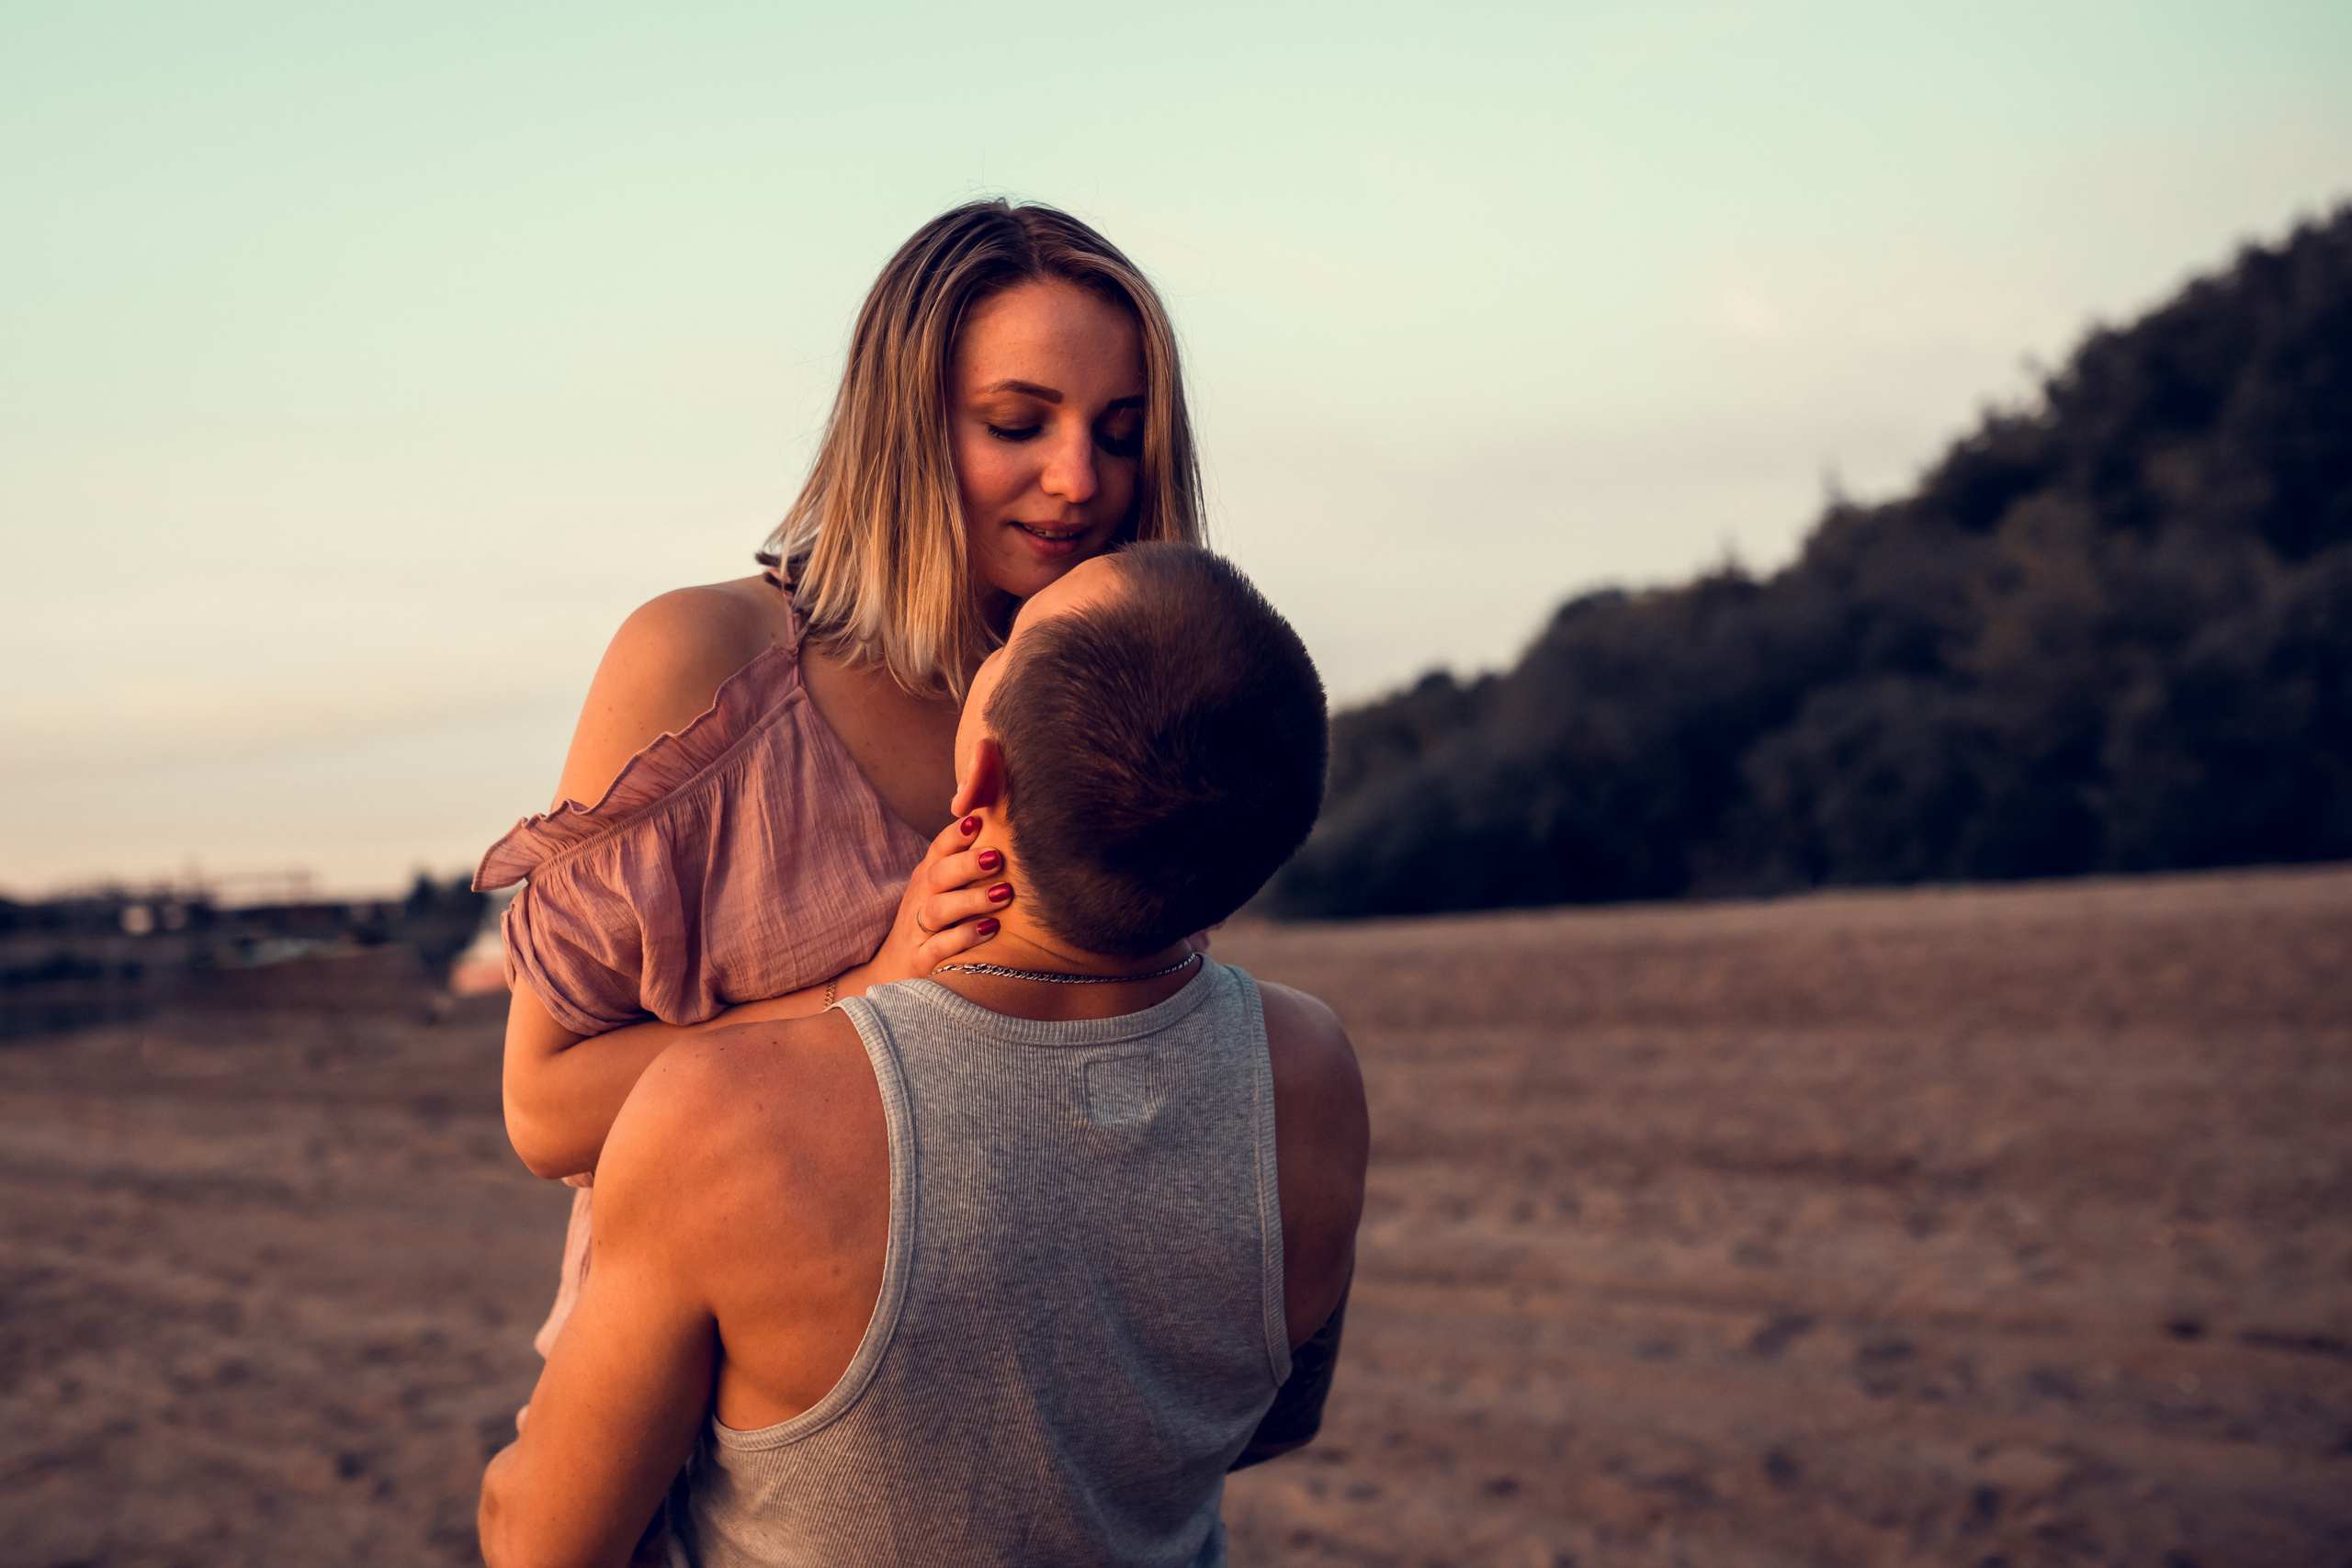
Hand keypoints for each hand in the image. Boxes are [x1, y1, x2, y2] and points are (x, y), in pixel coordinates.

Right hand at [857, 814, 1011, 988]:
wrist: (895, 969)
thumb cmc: (932, 922)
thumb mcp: (941, 891)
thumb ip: (964, 865)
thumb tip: (1002, 828)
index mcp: (926, 878)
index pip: (938, 850)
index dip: (955, 835)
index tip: (977, 820)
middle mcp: (919, 900)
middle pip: (937, 876)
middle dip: (966, 865)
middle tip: (996, 857)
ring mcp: (917, 931)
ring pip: (939, 910)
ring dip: (972, 900)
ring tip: (1004, 893)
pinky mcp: (921, 960)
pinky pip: (940, 947)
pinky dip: (965, 937)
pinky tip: (991, 929)